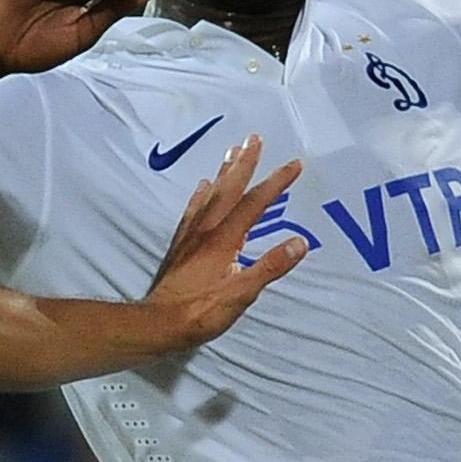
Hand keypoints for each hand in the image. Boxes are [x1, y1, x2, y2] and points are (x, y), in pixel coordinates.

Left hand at [139, 136, 306, 352]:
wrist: (160, 324)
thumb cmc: (202, 312)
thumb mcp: (242, 294)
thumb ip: (270, 267)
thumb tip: (300, 243)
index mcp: (225, 239)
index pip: (256, 203)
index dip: (276, 182)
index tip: (295, 164)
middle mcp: (207, 230)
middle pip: (229, 189)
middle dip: (245, 163)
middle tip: (254, 138)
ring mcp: (191, 236)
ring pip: (211, 195)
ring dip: (224, 172)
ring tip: (232, 152)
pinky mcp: (181, 246)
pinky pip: (193, 211)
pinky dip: (201, 195)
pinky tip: (202, 187)